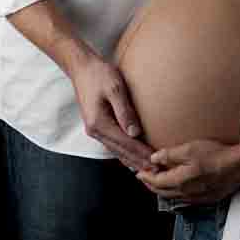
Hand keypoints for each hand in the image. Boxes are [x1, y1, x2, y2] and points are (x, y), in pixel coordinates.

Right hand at [70, 54, 159, 172]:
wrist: (81, 67)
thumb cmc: (99, 74)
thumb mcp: (114, 88)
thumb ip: (125, 111)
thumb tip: (135, 133)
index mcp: (99, 123)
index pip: (125, 144)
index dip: (142, 154)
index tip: (157, 162)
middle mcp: (95, 131)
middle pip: (121, 151)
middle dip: (139, 161)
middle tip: (157, 172)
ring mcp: (94, 130)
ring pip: (116, 150)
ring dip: (132, 159)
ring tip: (147, 168)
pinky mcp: (96, 126)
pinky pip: (112, 144)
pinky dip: (124, 152)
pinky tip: (131, 156)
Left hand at [136, 139, 239, 204]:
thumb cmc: (215, 154)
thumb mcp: (189, 148)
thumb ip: (169, 154)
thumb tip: (154, 158)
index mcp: (180, 181)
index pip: (157, 182)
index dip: (146, 176)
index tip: (139, 171)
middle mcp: (187, 193)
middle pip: (163, 192)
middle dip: (151, 185)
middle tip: (144, 177)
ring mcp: (198, 198)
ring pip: (174, 197)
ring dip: (163, 189)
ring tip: (157, 181)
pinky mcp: (207, 198)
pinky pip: (185, 199)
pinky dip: (175, 193)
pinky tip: (177, 187)